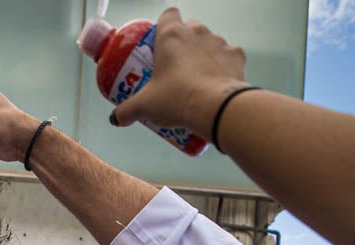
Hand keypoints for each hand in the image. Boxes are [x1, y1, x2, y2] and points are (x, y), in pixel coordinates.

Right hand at [111, 8, 249, 137]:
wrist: (216, 108)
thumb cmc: (177, 98)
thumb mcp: (145, 106)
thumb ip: (127, 110)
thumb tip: (117, 118)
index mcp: (171, 36)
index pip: (168, 15)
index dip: (163, 26)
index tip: (159, 45)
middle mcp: (197, 32)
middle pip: (189, 27)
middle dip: (183, 43)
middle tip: (174, 67)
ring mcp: (219, 41)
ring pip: (209, 41)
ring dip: (203, 54)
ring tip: (196, 79)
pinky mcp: (237, 55)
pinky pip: (228, 55)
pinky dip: (222, 66)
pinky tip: (215, 83)